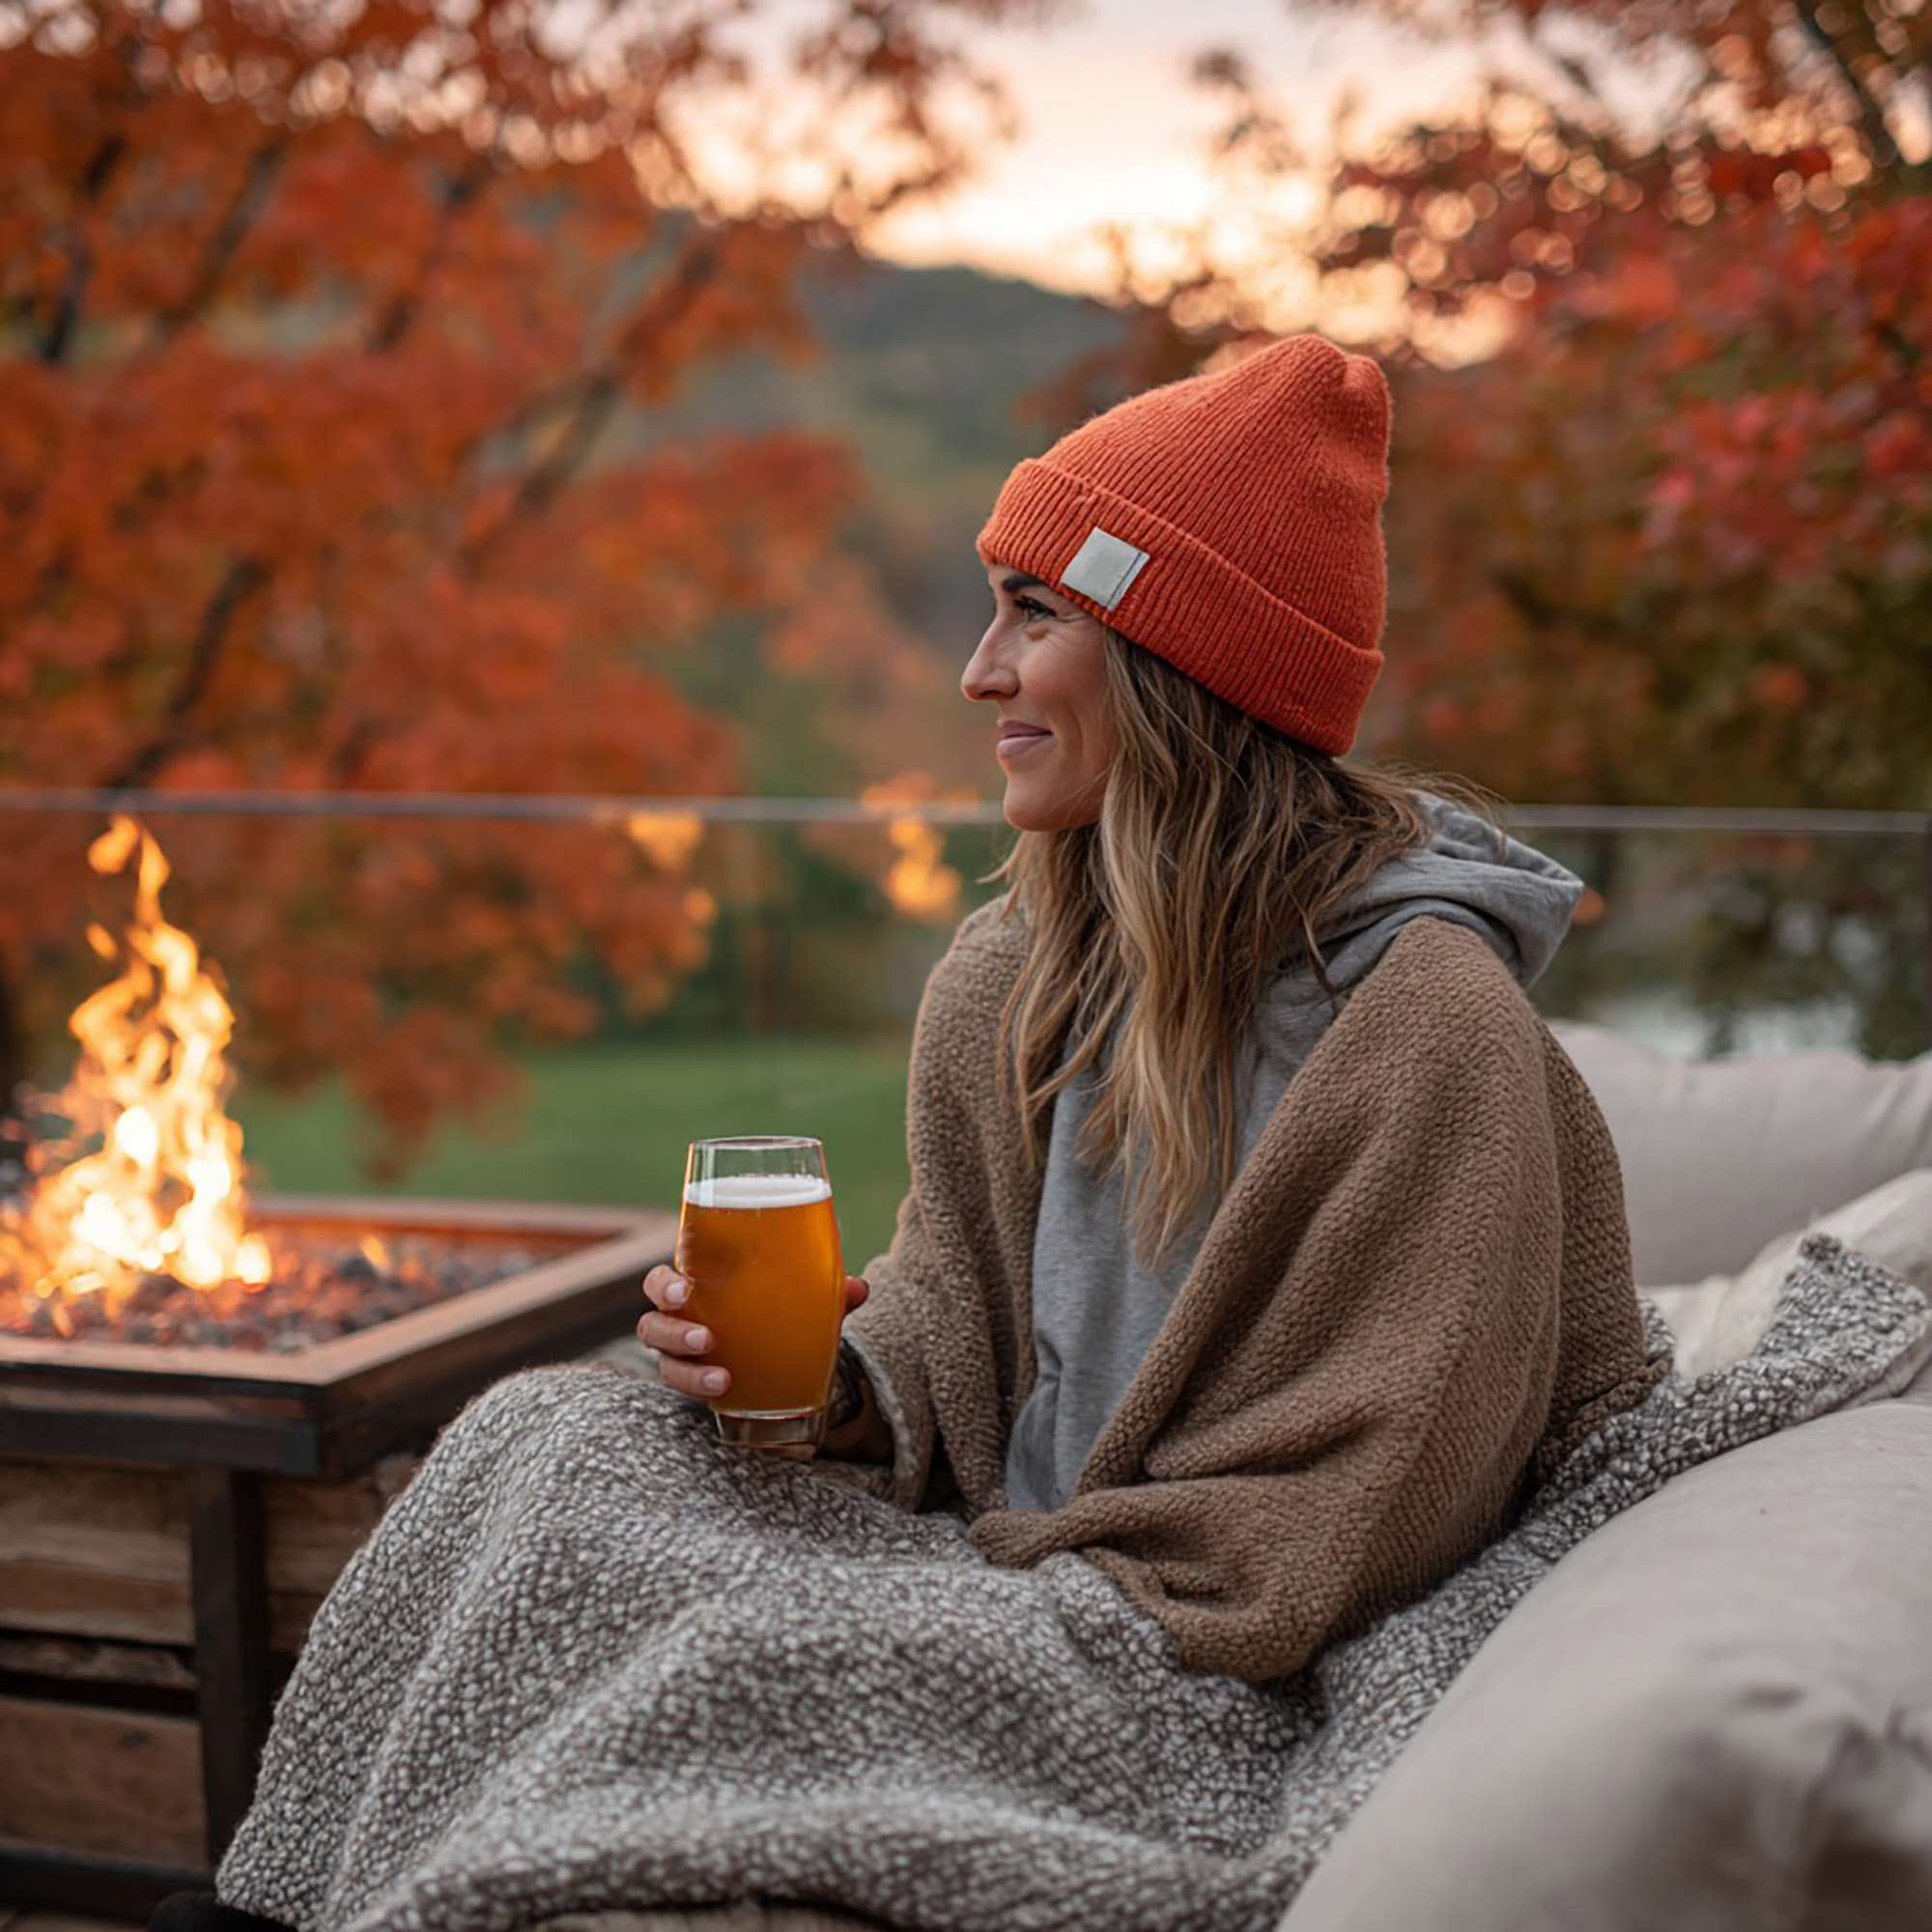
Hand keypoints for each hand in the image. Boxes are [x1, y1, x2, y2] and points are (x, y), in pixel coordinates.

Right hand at [638, 1265, 869, 1455]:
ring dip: (688, 1375)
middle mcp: (680, 1325)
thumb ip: (826, 1293)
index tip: (682, 1291)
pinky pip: (688, 1398)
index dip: (662, 1287)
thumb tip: (859, 1287)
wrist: (776, 1353)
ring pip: (665, 1368)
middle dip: (673, 1334)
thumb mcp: (798, 1300)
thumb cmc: (774, 1312)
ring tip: (720, 1381)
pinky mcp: (697, 1390)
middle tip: (706, 1340)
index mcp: (696, 1292)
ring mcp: (684, 1361)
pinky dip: (705, 1401)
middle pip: (652, 1328)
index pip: (660, 1284)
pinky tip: (729, 1404)